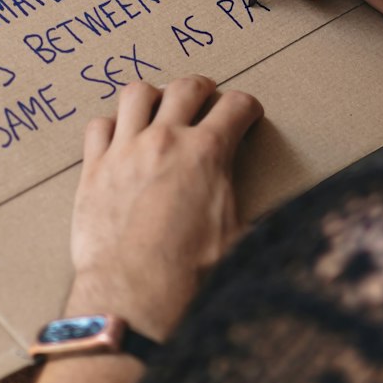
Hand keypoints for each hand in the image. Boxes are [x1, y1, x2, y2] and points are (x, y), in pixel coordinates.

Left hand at [67, 77, 262, 340]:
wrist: (135, 295)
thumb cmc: (189, 274)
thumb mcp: (239, 240)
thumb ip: (257, 218)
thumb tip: (288, 225)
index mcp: (207, 153)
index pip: (236, 106)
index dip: (247, 106)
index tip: (247, 112)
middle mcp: (165, 141)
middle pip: (186, 88)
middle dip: (202, 88)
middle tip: (207, 97)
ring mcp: (125, 151)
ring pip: (136, 94)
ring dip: (153, 96)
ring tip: (159, 106)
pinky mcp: (94, 170)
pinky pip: (98, 127)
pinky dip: (111, 126)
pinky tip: (119, 137)